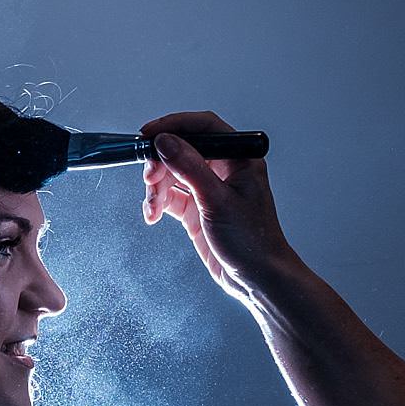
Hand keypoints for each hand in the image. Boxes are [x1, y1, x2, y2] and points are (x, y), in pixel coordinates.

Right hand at [137, 112, 293, 306]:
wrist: (257, 279)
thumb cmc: (251, 241)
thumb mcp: (217, 201)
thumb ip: (190, 168)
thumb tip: (165, 141)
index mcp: (238, 158)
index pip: (203, 127)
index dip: (174, 126)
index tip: (148, 135)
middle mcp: (223, 169)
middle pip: (182, 149)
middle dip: (161, 163)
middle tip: (149, 179)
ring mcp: (208, 189)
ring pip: (172, 173)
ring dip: (157, 187)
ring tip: (154, 208)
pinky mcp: (196, 209)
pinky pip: (170, 195)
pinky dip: (158, 203)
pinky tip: (154, 215)